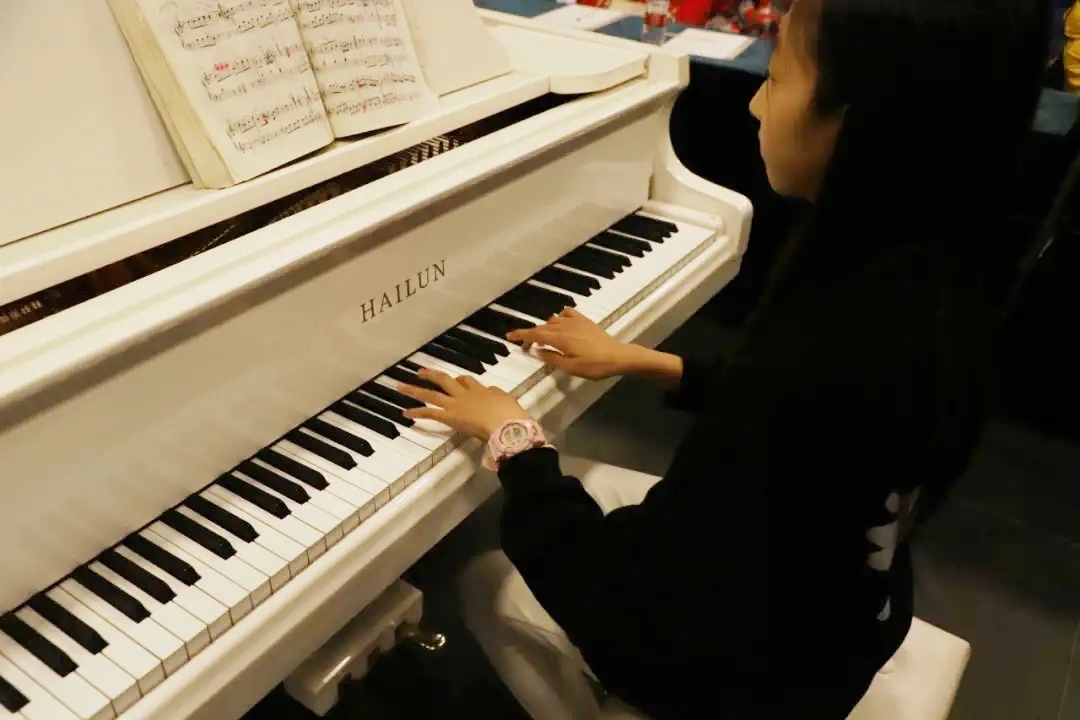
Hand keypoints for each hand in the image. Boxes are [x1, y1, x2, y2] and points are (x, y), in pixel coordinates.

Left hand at [396, 367, 532, 439]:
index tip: (456, 380)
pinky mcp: (450, 416)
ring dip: (415, 390)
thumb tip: (494, 394)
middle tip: (421, 372)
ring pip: (432, 394)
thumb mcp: (508, 401)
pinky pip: (430, 413)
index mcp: (482, 390)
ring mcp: (456, 404)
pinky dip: (417, 412)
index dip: (460, 381)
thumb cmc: (511, 414)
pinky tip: (406, 412)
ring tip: (401, 386)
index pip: (467, 381)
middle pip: (446, 380)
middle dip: (432, 375)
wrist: (506, 421)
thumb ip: (497, 396)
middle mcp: (466, 394)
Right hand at [506, 307, 633, 379]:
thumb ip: (552, 359)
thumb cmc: (595, 366)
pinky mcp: (584, 321)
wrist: (618, 356)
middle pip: (542, 327)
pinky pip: (566, 314)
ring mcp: (575, 322)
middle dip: (531, 336)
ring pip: (552, 321)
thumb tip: (537, 352)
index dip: (521, 335)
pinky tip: (560, 324)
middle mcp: (565, 326)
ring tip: (543, 340)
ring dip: (544, 329)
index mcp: (560, 338)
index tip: (509, 336)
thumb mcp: (571, 368)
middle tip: (526, 347)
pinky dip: (558, 318)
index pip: (535, 334)